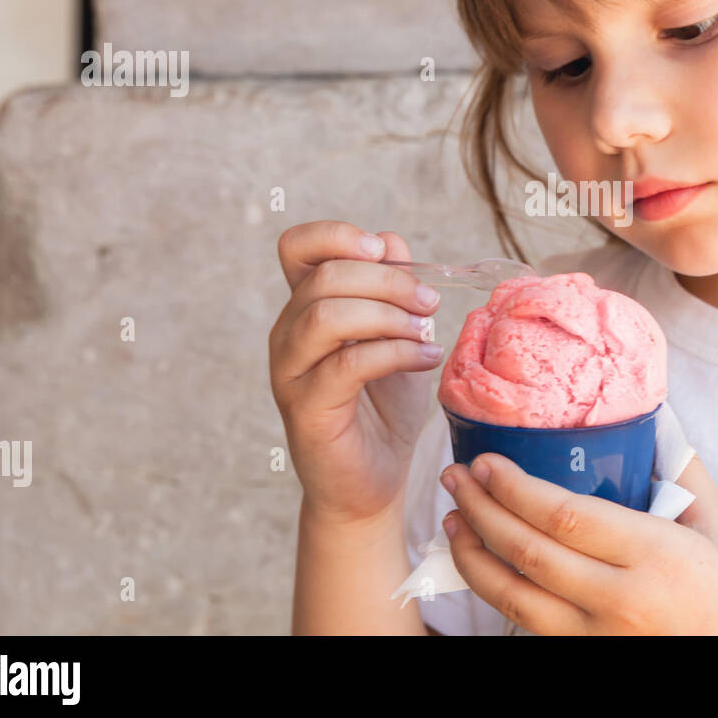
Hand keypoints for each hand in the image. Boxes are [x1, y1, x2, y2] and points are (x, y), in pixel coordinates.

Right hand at [268, 220, 443, 525]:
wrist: (371, 482)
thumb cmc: (383, 409)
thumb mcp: (397, 336)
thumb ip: (392, 288)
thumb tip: (389, 240)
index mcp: (305, 308)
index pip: (297, 247)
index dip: (336, 235)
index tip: (382, 251)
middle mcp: (288, 333)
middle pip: (324, 277)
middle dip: (388, 280)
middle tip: (430, 302)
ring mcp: (290, 372)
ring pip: (327, 316)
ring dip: (388, 315)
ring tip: (426, 331)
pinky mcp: (305, 408)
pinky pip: (347, 364)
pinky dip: (395, 353)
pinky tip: (426, 357)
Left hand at [438, 453, 717, 634]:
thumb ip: (682, 467)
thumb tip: (653, 413)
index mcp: (652, 555)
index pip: (563, 517)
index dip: (514, 488)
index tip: (486, 462)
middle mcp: (618, 600)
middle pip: (528, 552)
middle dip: (481, 510)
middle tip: (457, 477)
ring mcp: (596, 637)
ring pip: (513, 597)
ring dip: (472, 555)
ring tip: (454, 519)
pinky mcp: (585, 657)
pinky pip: (526, 625)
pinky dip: (496, 592)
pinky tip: (483, 564)